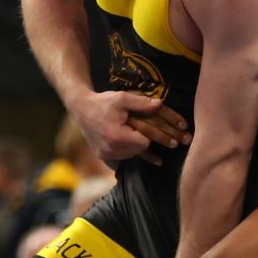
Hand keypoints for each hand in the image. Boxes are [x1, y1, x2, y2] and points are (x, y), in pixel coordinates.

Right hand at [73, 91, 189, 164]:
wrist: (81, 109)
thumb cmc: (103, 102)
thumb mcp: (123, 98)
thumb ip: (142, 103)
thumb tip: (161, 104)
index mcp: (117, 136)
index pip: (144, 142)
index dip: (153, 136)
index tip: (167, 134)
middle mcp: (111, 149)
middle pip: (140, 151)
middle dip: (153, 144)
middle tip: (176, 142)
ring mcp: (106, 155)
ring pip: (133, 155)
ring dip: (141, 149)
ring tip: (157, 143)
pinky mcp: (104, 156)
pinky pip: (123, 158)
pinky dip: (133, 154)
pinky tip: (150, 157)